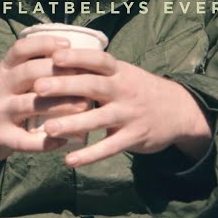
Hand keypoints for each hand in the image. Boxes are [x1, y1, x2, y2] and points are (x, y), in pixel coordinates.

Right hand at [0, 35, 92, 171]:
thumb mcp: (3, 81)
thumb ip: (26, 71)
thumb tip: (69, 57)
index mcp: (1, 71)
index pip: (20, 49)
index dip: (45, 44)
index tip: (68, 45)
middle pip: (30, 73)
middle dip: (60, 74)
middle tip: (86, 78)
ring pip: (31, 105)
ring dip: (61, 105)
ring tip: (85, 107)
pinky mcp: (0, 138)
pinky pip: (26, 140)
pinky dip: (47, 141)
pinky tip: (64, 140)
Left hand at [32, 48, 213, 168]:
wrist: (179, 111)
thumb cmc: (139, 90)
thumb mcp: (124, 73)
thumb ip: (96, 71)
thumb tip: (57, 59)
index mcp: (120, 72)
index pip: (98, 60)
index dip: (77, 57)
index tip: (55, 56)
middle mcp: (125, 90)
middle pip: (93, 86)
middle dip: (65, 86)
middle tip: (38, 87)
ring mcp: (130, 114)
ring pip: (99, 119)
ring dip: (73, 123)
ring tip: (48, 128)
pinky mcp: (134, 137)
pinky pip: (109, 147)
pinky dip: (90, 155)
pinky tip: (70, 161)